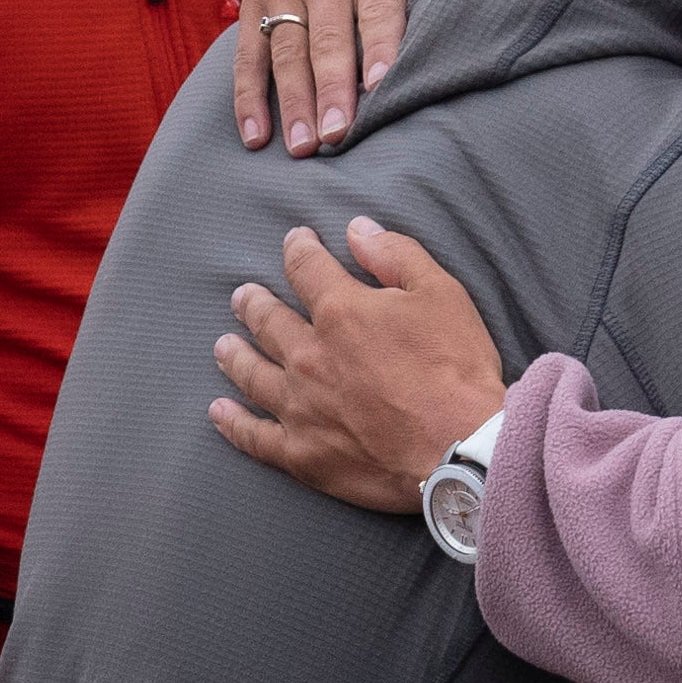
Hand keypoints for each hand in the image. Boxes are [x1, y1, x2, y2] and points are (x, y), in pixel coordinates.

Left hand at [209, 217, 506, 513]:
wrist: (461, 448)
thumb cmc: (457, 369)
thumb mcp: (441, 294)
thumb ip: (395, 256)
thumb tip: (357, 229)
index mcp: (341, 311)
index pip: (306, 268)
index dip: (299, 249)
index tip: (296, 241)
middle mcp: (309, 356)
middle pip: (268, 321)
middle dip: (254, 304)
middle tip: (243, 297)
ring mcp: (301, 406)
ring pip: (252, 373)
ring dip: (234, 355)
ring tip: (222, 346)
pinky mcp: (302, 453)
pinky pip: (255, 436)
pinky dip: (233, 423)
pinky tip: (220, 412)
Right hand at [229, 0, 462, 154]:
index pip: (377, 11)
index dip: (378, 48)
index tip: (379, 88)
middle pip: (327, 39)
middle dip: (331, 89)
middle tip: (337, 135)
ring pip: (286, 51)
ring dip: (292, 101)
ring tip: (303, 147)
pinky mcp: (255, 0)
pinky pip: (247, 53)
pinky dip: (247, 96)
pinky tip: (256, 137)